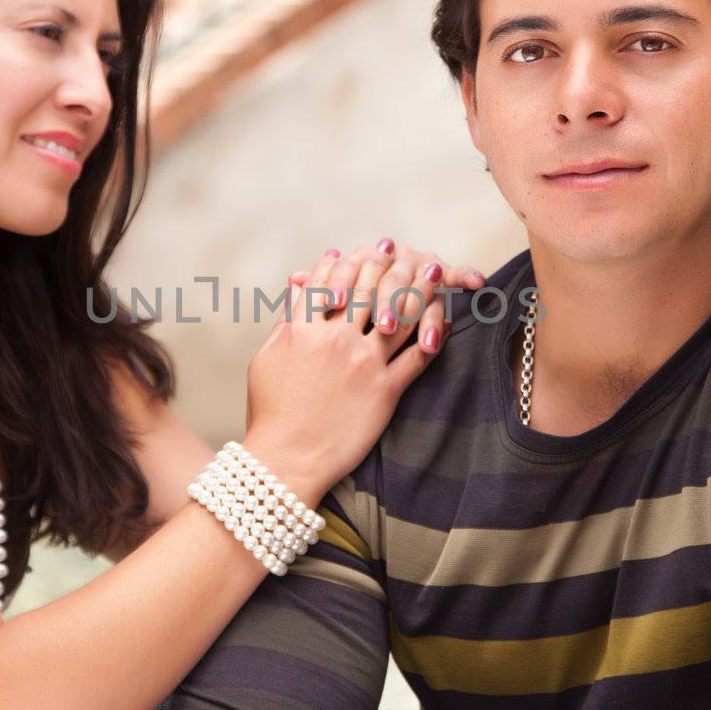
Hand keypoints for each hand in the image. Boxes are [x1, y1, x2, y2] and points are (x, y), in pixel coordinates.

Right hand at [242, 241, 457, 503]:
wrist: (286, 460)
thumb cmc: (271, 413)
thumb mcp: (266, 360)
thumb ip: (284, 322)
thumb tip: (297, 286)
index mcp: (302, 330)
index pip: (327, 283)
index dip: (342, 263)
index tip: (355, 251)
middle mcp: (334, 340)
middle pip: (367, 289)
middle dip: (384, 264)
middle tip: (396, 248)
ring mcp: (362, 363)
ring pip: (399, 315)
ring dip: (419, 289)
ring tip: (432, 270)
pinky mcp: (384, 390)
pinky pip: (417, 358)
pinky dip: (434, 337)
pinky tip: (444, 324)